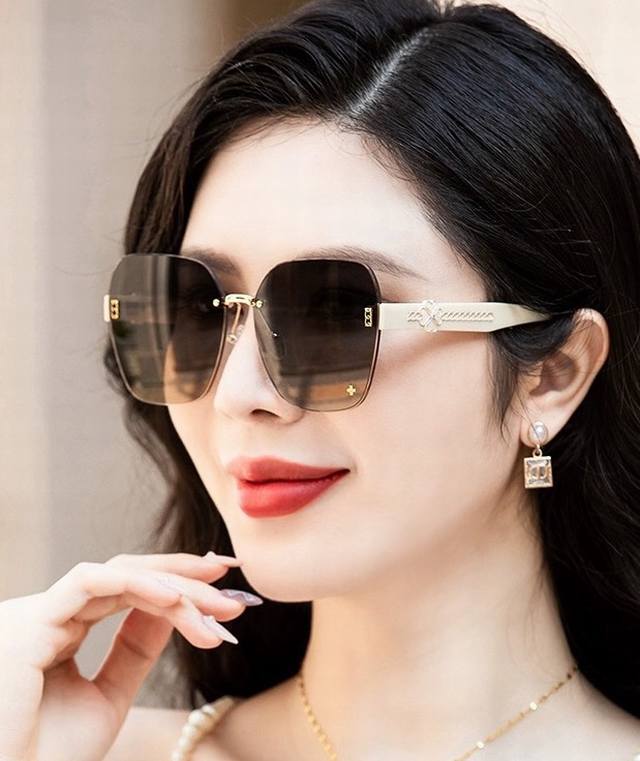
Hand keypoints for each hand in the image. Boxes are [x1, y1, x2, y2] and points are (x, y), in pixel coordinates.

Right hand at [0, 551, 249, 760]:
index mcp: (63, 630)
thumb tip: (174, 608)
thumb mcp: (107, 698)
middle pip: (130, 577)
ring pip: (119, 575)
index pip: (128, 590)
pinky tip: (175, 599)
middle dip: (187, 580)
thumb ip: (135, 650)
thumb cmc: (44, 755)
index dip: (178, 585)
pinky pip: (89, 582)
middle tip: (234, 594)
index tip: (225, 597)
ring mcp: (39, 614)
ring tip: (217, 609)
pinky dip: (136, 584)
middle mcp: (51, 615)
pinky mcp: (30, 622)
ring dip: (175, 586)